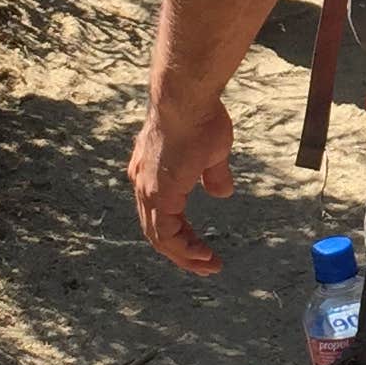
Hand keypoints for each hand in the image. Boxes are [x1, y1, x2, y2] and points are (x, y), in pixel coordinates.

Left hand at [129, 96, 234, 273]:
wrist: (185, 98)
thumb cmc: (199, 116)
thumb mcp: (212, 151)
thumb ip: (213, 174)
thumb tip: (222, 192)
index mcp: (151, 175)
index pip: (160, 215)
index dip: (181, 235)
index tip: (202, 247)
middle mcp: (143, 184)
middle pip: (157, 231)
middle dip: (182, 252)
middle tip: (205, 264)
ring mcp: (148, 189)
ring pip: (160, 237)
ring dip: (184, 255)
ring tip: (208, 266)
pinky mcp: (158, 193)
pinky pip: (166, 233)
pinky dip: (182, 248)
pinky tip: (201, 256)